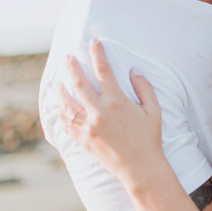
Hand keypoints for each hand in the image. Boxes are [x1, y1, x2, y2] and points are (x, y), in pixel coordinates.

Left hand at [58, 40, 163, 184]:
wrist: (140, 167)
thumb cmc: (149, 137)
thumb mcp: (154, 110)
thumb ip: (144, 87)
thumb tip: (133, 70)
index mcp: (117, 101)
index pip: (103, 70)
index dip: (98, 53)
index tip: (94, 42)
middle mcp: (99, 112)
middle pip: (79, 83)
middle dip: (71, 68)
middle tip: (67, 58)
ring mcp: (88, 127)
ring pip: (67, 103)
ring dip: (61, 90)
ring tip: (57, 81)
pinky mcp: (82, 140)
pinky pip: (66, 124)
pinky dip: (61, 113)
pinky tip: (60, 107)